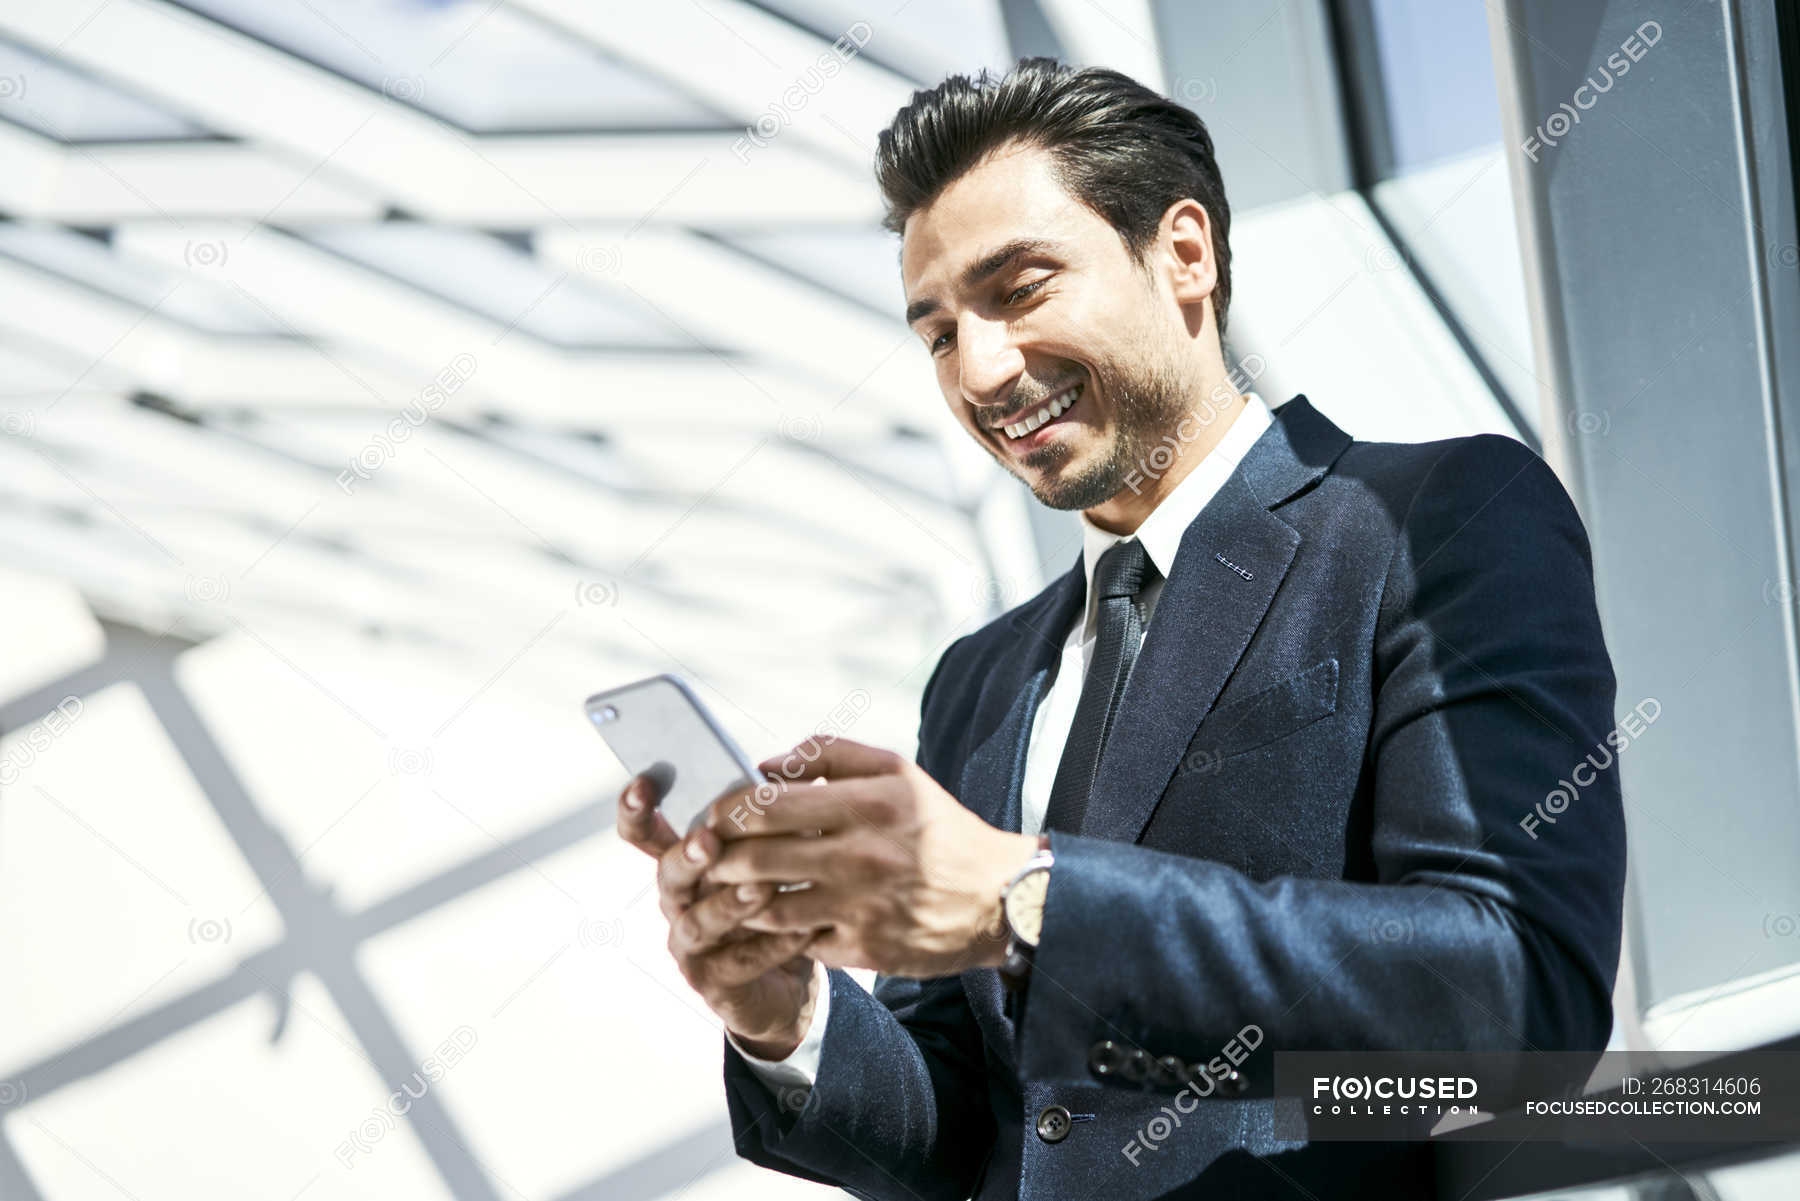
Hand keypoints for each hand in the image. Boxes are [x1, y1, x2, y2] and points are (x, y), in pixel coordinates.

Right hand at [616, 773, 822, 1058]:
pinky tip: (801, 931)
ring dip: (729, 904)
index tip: (644, 782)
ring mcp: (691, 945)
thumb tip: (776, 775)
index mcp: (684, 862)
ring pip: (697, 924)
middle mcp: (678, 901)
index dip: (636, 809)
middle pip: (668, 874)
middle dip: (688, 856)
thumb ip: (763, 821)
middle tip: (709, 840)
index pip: (645, 832)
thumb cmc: (775, 902)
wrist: (788, 979)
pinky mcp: (714, 983)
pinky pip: (739, 964)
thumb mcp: (768, 856)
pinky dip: (771, 946)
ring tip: (762, 887)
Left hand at [702, 738, 1039, 976]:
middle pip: (756, 860)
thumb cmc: (939, 828)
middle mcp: (863, 855)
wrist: (998, 897)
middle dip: (719, 859)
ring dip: (738, 900)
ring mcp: (862, 907)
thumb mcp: (898, 773)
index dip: (727, 812)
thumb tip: (767, 764)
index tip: (716, 815)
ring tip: (730, 888)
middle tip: (708, 856)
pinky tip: (772, 920)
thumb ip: (830, 754)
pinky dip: (780, 933)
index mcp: (869, 803)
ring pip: (767, 909)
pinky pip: (800, 942)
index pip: (769, 806)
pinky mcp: (864, 948)